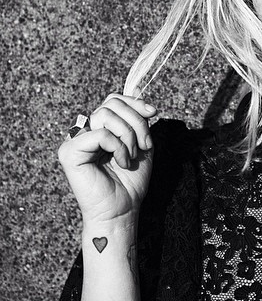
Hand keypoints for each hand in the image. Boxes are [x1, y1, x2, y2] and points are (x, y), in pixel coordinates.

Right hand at [58, 93, 156, 225]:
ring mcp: (75, 140)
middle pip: (112, 103)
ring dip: (128, 135)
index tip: (153, 112)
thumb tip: (140, 92)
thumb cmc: (131, 179)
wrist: (124, 208)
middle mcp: (85, 130)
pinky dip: (118, 147)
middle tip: (144, 145)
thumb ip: (138, 118)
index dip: (135, 102)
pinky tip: (121, 162)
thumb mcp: (141, 141)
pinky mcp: (68, 152)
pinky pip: (100, 134)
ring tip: (131, 156)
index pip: (114, 99)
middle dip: (136, 122)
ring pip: (105, 115)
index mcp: (101, 127)